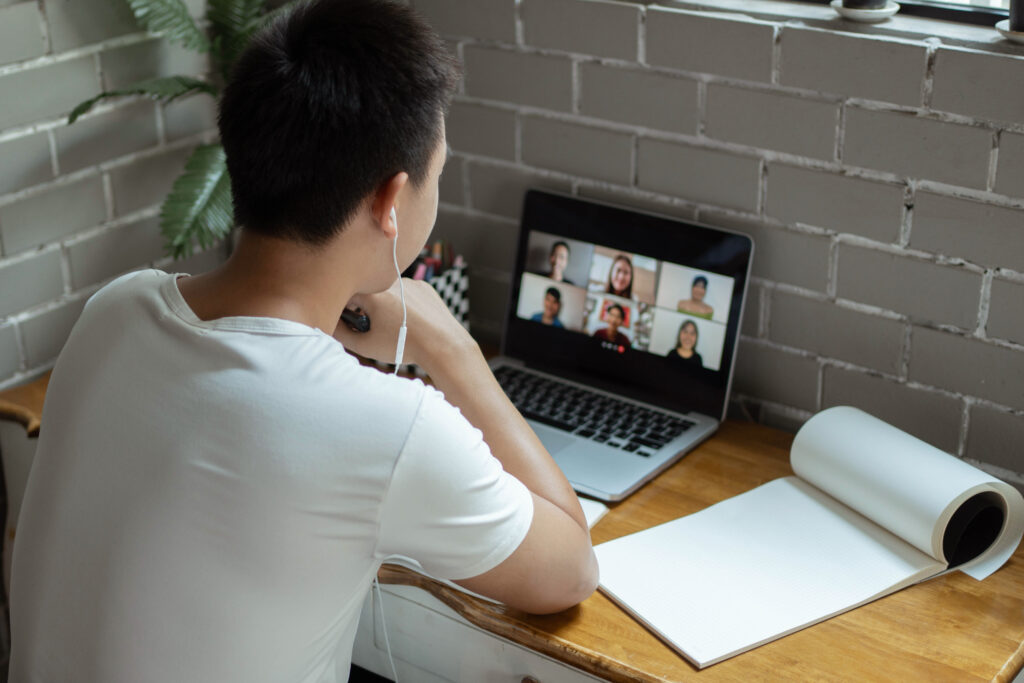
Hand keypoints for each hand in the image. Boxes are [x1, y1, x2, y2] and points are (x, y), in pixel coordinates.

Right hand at [333, 278, 474, 370]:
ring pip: (389, 292)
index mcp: (373, 294)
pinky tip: (410, 321)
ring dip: (385, 304)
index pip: (346, 294)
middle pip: (368, 291)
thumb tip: (330, 324)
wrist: (444, 345)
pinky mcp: (425, 288)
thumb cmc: (404, 347)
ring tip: (393, 325)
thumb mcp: (367, 346)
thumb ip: (342, 334)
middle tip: (371, 326)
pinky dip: (404, 304)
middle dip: (364, 307)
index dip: (343, 309)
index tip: (347, 322)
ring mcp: (410, 283)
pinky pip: (407, 293)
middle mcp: (391, 282)